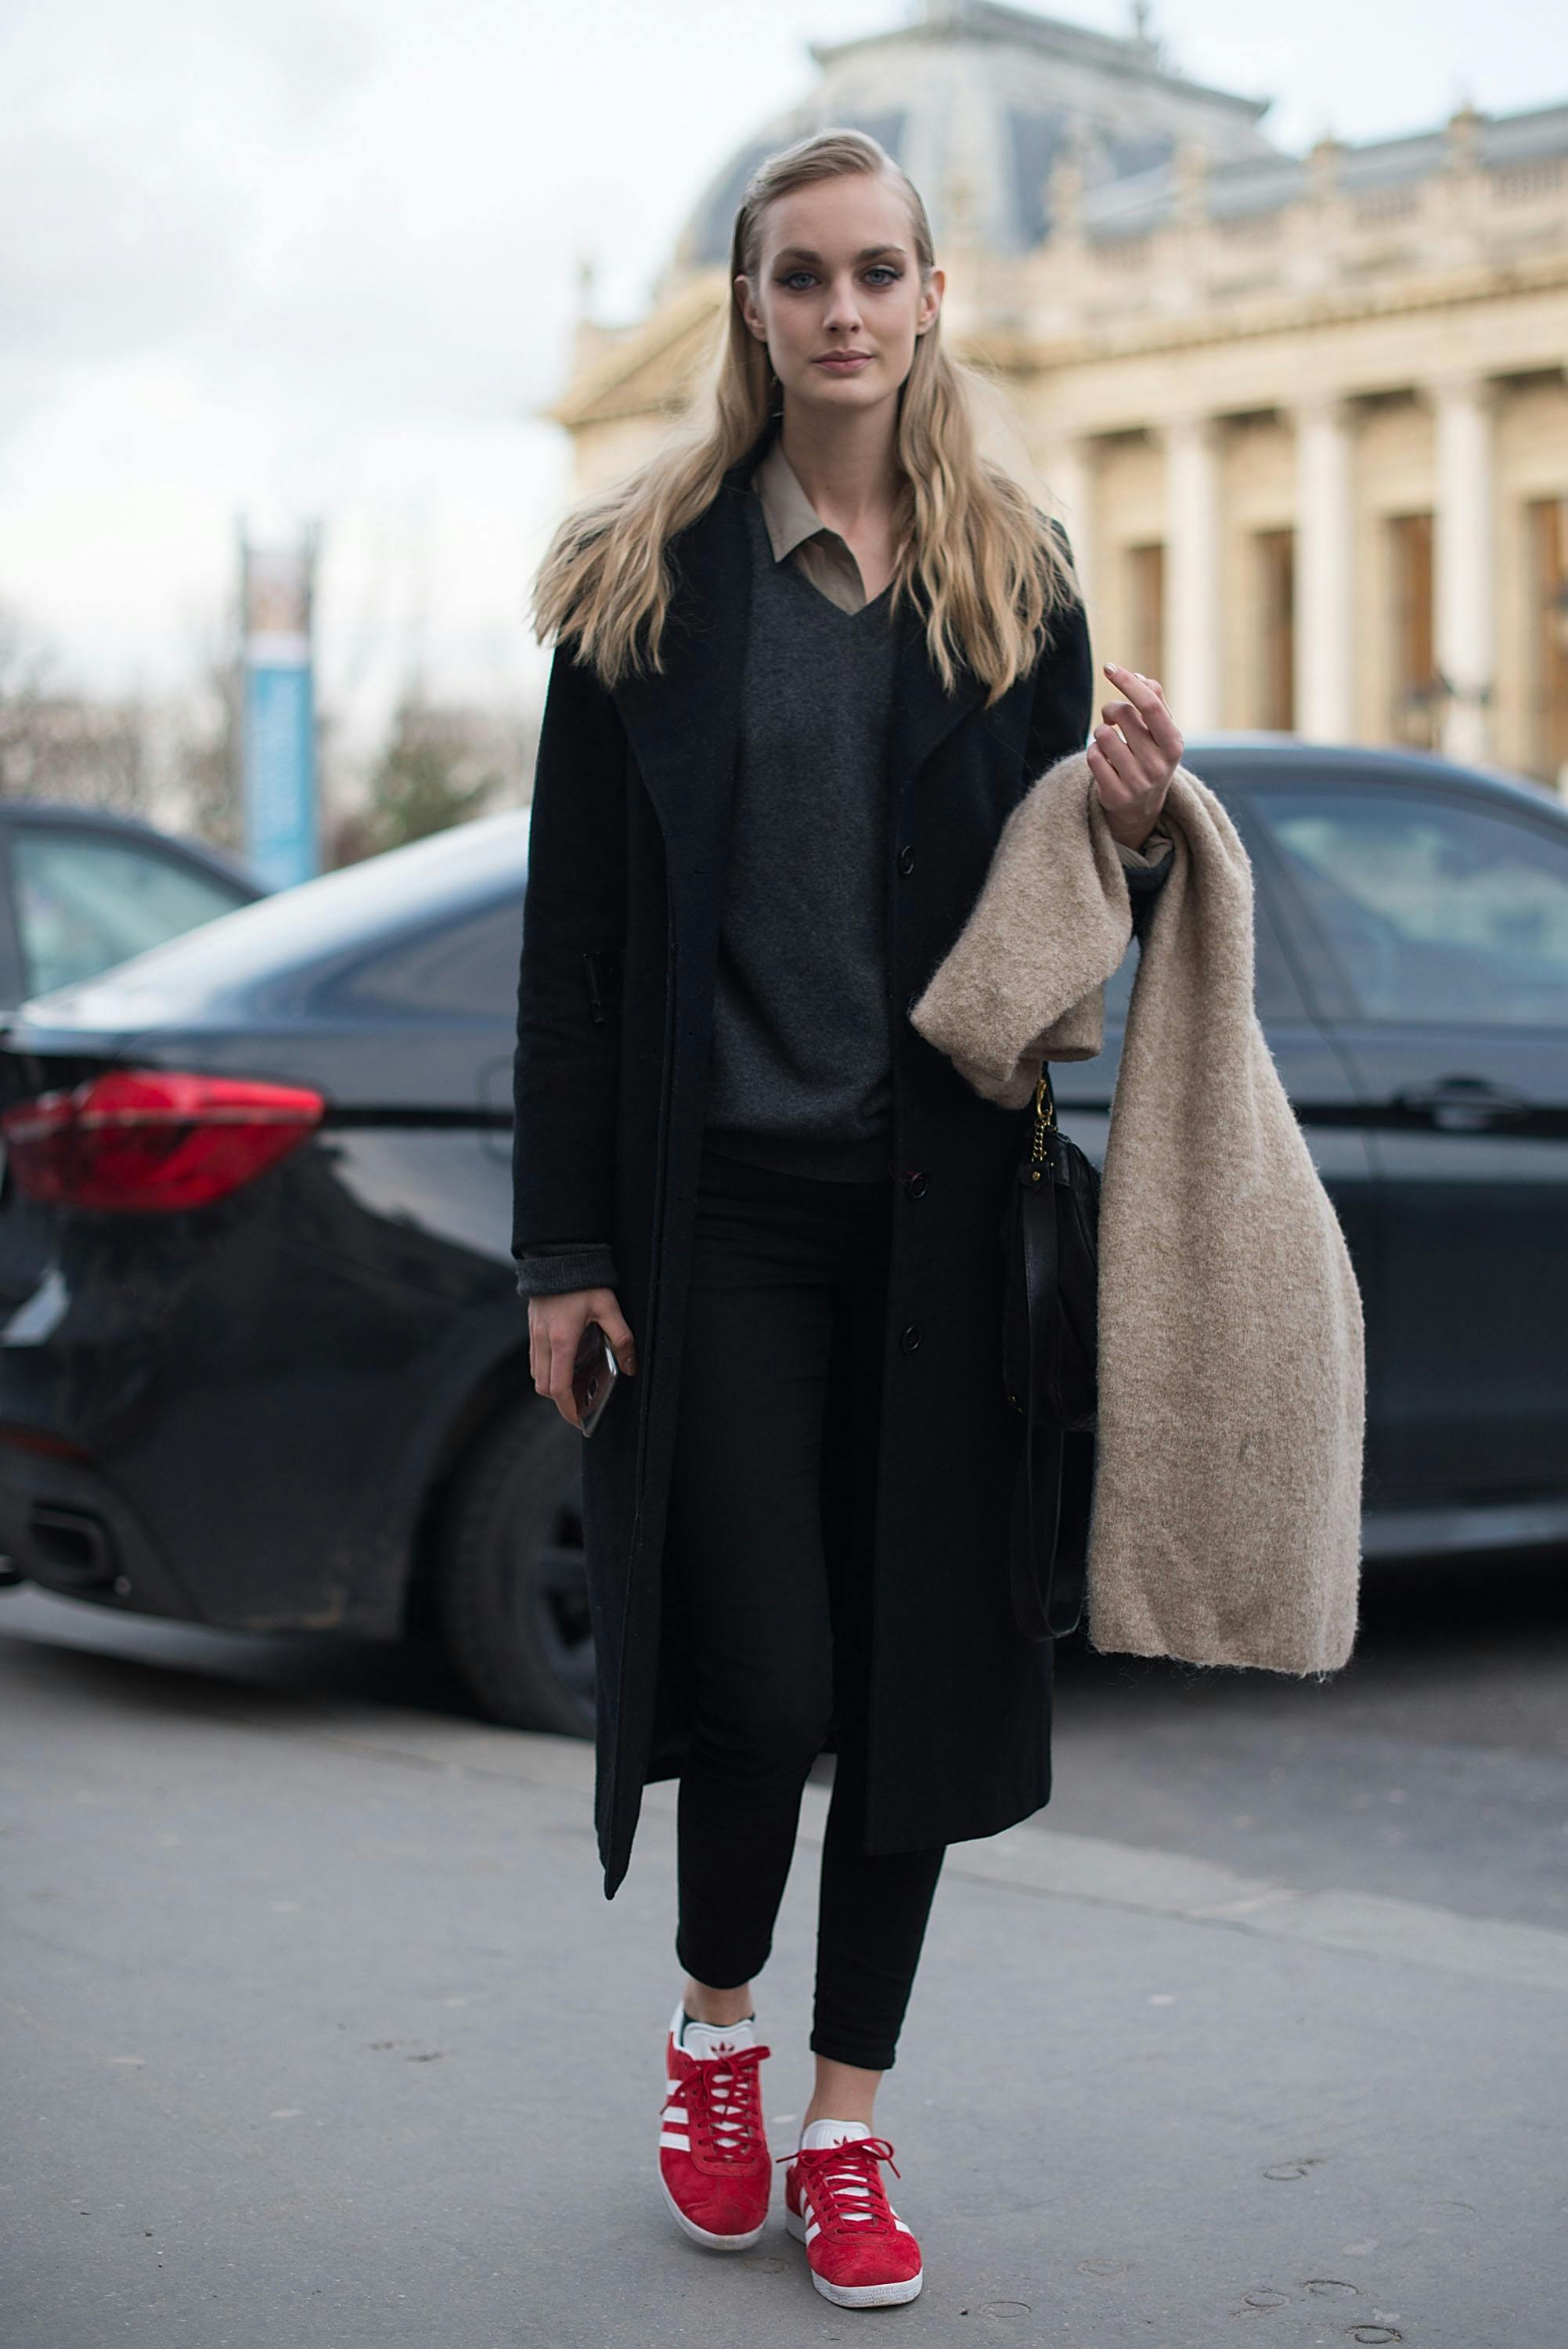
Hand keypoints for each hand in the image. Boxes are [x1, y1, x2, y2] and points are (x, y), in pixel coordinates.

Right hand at [528, 1287, 636, 1428]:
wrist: (559, 1256)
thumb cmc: (584, 1281)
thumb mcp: (609, 1307)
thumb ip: (621, 1338)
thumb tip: (631, 1366)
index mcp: (562, 1339)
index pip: (558, 1387)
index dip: (569, 1408)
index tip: (580, 1419)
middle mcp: (543, 1341)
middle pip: (544, 1387)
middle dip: (561, 1401)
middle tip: (581, 1407)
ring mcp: (534, 1335)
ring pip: (537, 1375)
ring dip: (553, 1387)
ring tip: (575, 1389)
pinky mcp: (532, 1329)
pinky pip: (536, 1360)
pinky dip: (548, 1371)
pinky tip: (565, 1367)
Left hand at [1088, 663, 1182, 851]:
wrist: (1142, 807)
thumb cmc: (1151, 757)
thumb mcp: (1161, 732)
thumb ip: (1155, 702)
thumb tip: (1141, 679)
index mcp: (1174, 744)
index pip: (1150, 705)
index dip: (1128, 683)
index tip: (1109, 667)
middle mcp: (1158, 765)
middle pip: (1123, 714)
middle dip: (1111, 708)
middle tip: (1111, 717)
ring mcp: (1137, 782)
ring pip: (1103, 735)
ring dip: (1100, 732)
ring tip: (1109, 742)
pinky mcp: (1115, 795)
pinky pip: (1092, 756)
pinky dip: (1093, 751)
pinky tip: (1103, 760)